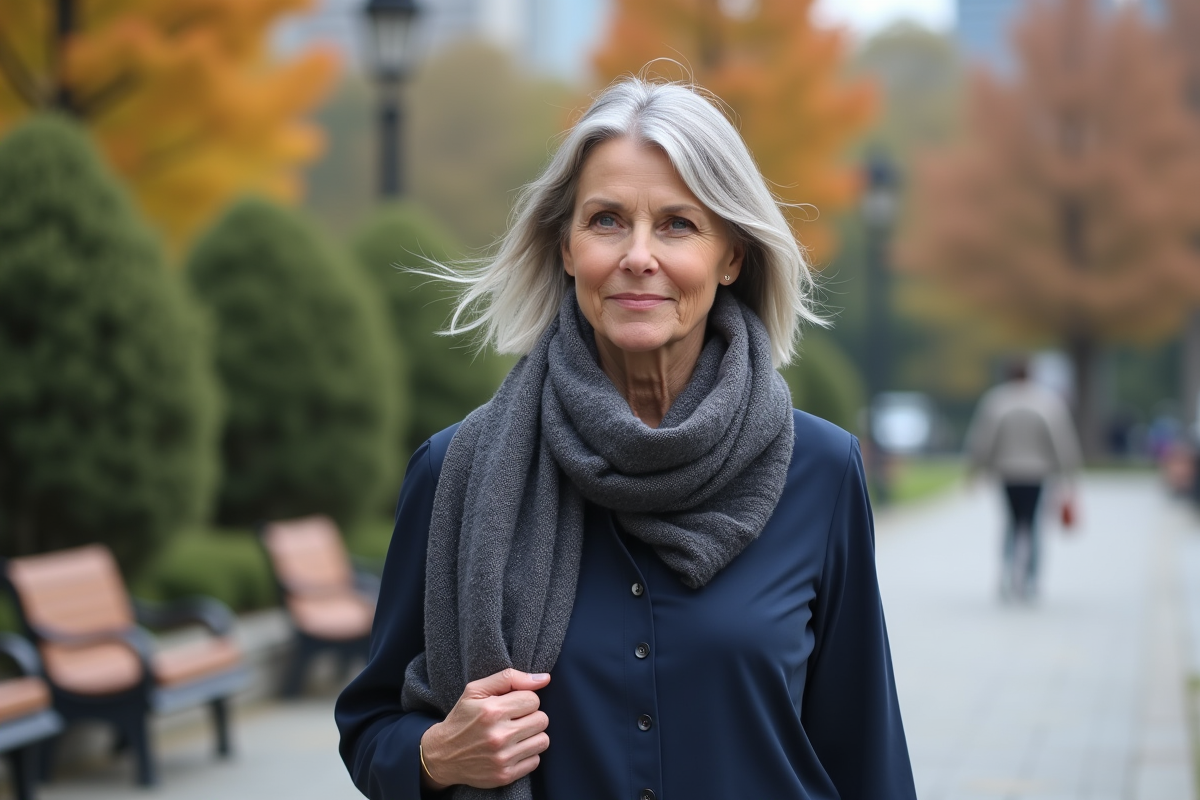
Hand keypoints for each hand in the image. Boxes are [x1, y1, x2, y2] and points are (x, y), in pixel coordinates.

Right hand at [420, 668, 550, 789]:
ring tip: (516, 734)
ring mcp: (502, 758)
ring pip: (543, 740)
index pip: (533, 699)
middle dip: (531, 716)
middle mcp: (498, 736)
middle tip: (516, 719)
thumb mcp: (476, 690)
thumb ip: (510, 678)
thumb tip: (545, 679)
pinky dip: (527, 754)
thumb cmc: (462, 718)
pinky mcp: (505, 775)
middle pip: (542, 719)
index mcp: (492, 711)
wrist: (442, 755)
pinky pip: (536, 761)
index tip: (513, 705)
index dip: (525, 700)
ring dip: (533, 736)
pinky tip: (513, 749)